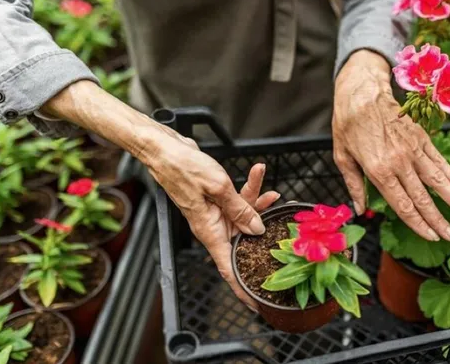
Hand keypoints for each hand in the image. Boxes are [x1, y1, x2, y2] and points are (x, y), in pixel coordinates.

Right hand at [41, 81, 278, 308]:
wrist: (165, 148)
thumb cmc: (183, 167)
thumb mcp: (218, 187)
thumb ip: (241, 209)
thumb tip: (257, 229)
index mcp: (209, 231)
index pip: (227, 268)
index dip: (242, 287)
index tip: (256, 302)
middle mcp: (212, 225)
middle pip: (243, 239)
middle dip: (263, 235)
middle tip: (283, 233)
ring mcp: (214, 212)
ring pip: (244, 215)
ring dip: (259, 203)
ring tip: (273, 193)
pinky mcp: (216, 198)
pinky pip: (238, 199)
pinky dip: (249, 188)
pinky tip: (258, 173)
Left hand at [333, 50, 449, 241]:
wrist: (362, 92)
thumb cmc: (348, 125)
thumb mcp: (342, 157)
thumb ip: (354, 185)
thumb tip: (360, 209)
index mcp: (379, 171)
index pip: (403, 205)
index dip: (419, 224)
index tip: (432, 237)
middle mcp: (399, 163)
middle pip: (424, 198)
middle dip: (440, 220)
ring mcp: (413, 150)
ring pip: (438, 181)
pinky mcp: (421, 138)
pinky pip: (440, 161)